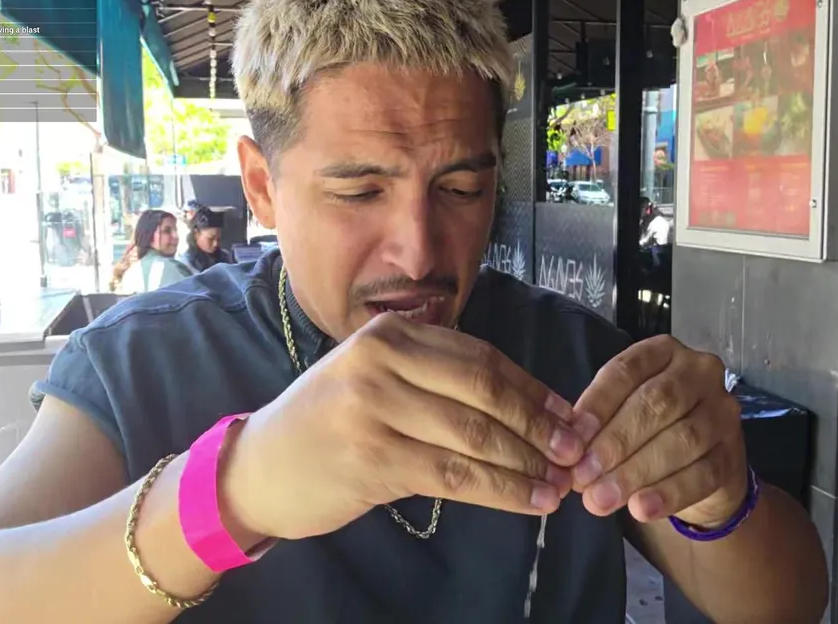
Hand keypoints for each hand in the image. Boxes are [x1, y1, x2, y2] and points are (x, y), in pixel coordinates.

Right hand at [221, 313, 584, 540]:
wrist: (260, 468)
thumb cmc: (328, 422)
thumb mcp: (375, 377)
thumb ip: (434, 375)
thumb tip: (525, 400)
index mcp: (391, 334)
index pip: (482, 358)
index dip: (533, 389)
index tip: (570, 416)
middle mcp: (382, 361)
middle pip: (486, 391)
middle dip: (540, 425)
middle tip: (577, 452)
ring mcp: (374, 408)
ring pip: (476, 436)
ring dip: (529, 464)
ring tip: (562, 485)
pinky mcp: (374, 459)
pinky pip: (456, 475)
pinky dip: (503, 490)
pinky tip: (531, 501)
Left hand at [569, 336, 747, 528]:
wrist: (704, 465)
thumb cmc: (652, 429)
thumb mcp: (622, 413)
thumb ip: (598, 424)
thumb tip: (569, 450)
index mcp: (663, 352)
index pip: (627, 371)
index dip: (597, 405)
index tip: (570, 439)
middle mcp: (699, 373)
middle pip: (657, 403)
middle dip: (615, 442)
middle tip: (583, 476)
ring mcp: (722, 412)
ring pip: (681, 440)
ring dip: (636, 472)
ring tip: (602, 498)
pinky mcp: (733, 454)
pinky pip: (702, 475)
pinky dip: (668, 494)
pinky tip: (640, 509)